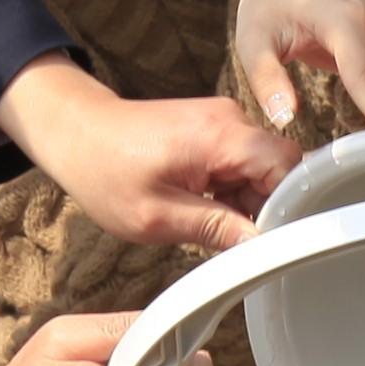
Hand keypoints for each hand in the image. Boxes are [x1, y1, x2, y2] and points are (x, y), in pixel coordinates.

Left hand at [0, 55, 290, 254]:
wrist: (76, 133)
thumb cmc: (106, 172)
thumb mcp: (158, 216)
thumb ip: (216, 229)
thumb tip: (259, 245)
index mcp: (220, 136)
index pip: (287, 164)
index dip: (289, 202)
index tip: (273, 235)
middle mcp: (229, 119)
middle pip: (277, 166)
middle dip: (264, 205)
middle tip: (232, 235)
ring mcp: (222, 121)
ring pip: (260, 168)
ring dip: (245, 200)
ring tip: (205, 220)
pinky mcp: (213, 129)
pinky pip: (241, 163)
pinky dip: (231, 190)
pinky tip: (202, 207)